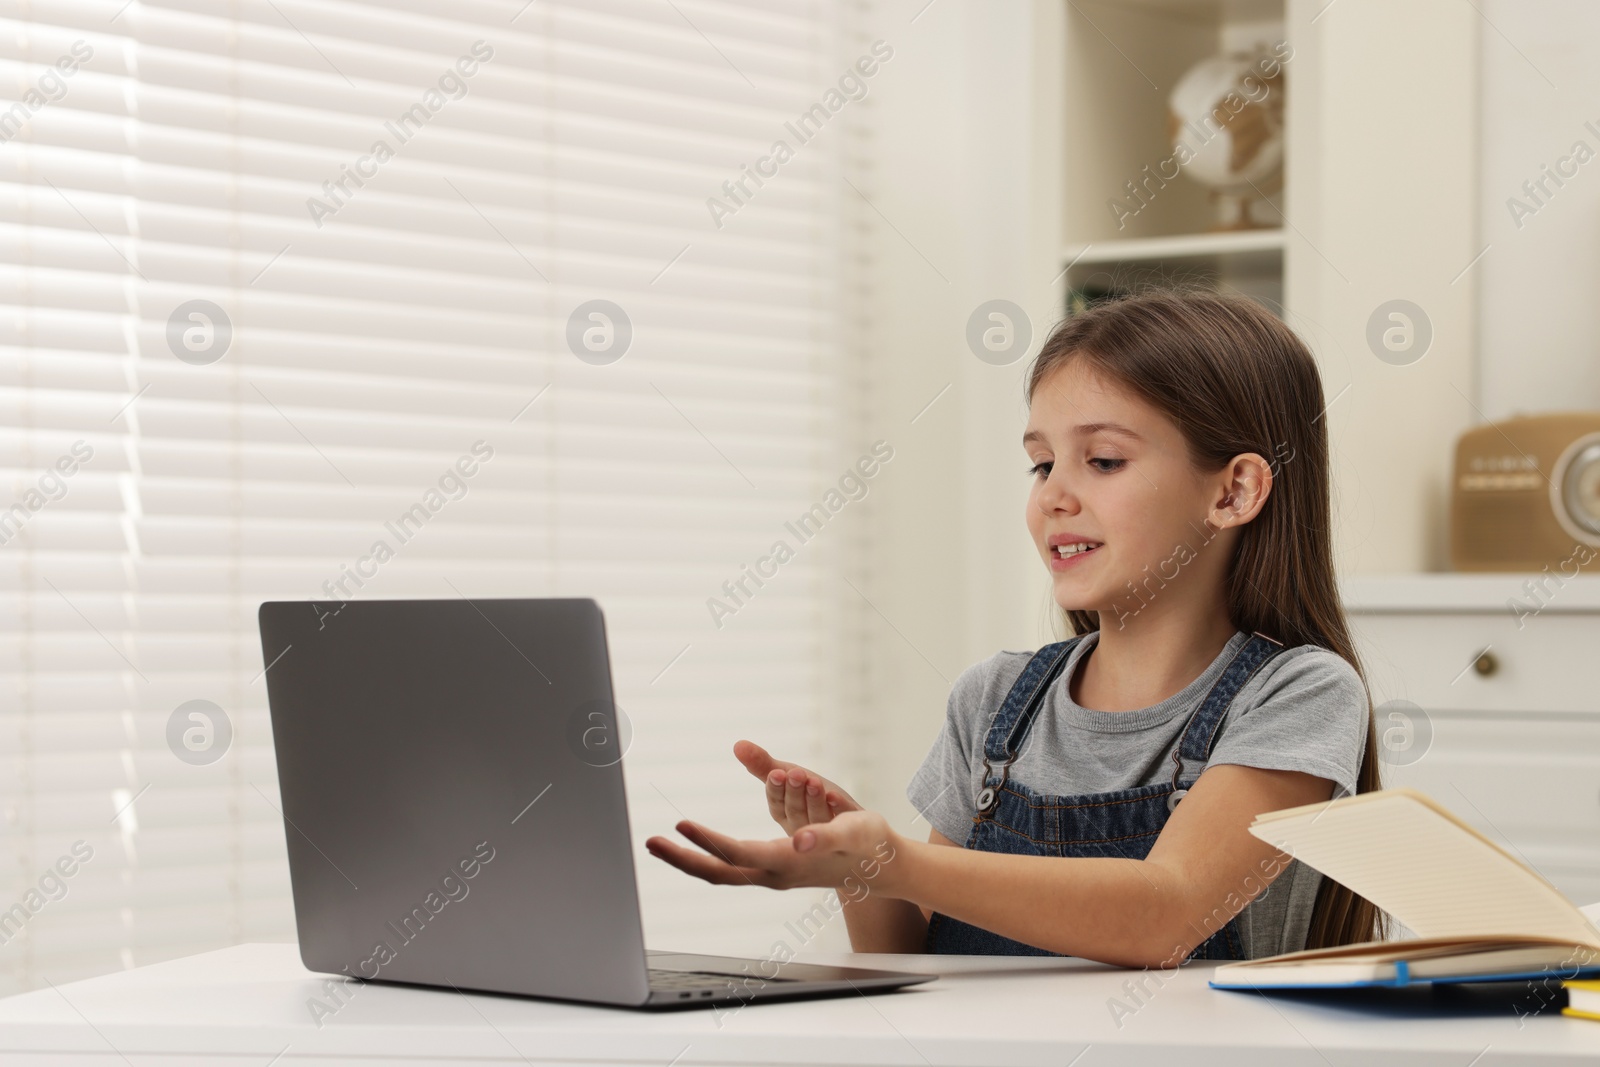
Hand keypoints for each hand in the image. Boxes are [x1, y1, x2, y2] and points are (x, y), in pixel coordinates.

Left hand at [645, 809, 902, 891]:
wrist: (878, 867)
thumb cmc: (868, 844)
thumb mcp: (854, 831)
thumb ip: (828, 833)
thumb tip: (799, 840)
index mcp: (789, 863)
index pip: (737, 855)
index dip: (709, 842)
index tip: (681, 825)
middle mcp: (773, 873)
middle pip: (718, 871)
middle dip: (683, 859)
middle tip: (650, 843)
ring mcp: (770, 874)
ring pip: (720, 871)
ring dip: (689, 858)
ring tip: (660, 843)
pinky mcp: (771, 868)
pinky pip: (730, 867)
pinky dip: (707, 856)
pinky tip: (692, 846)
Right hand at [734, 739, 862, 836]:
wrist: (853, 824)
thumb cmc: (812, 797)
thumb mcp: (789, 776)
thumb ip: (763, 764)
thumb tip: (737, 744)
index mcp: (786, 815)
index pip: (777, 805)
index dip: (776, 790)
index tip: (776, 773)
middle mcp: (803, 827)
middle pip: (796, 811)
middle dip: (795, 792)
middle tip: (797, 773)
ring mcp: (825, 832)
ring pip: (818, 818)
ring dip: (815, 800)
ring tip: (815, 782)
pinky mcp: (850, 834)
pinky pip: (845, 822)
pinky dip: (840, 809)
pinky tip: (836, 797)